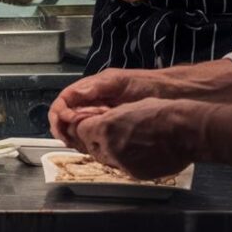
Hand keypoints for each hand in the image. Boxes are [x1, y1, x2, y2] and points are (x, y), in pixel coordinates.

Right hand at [49, 68, 170, 149]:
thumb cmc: (147, 85)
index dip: (58, 114)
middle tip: (69, 141)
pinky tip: (93, 148)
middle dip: (63, 129)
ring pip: (76, 128)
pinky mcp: (110, 127)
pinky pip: (92, 135)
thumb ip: (97, 87)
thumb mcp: (120, 82)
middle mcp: (91, 102)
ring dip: (74, 137)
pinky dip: (88, 142)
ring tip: (81, 146)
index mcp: (90, 89)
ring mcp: (100, 115)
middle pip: (65, 117)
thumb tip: (75, 94)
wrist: (172, 94)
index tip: (64, 125)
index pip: (63, 101)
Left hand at [67, 98, 215, 179]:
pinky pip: (122, 168)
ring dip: (109, 151)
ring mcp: (123, 163)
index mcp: (106, 127)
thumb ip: (109, 118)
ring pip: (105, 159)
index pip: (80, 130)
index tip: (87, 125)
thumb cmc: (163, 115)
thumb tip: (99, 122)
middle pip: (90, 146)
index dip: (84, 126)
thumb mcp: (128, 107)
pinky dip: (125, 161)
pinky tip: (137, 152)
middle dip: (95, 140)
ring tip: (126, 142)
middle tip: (107, 135)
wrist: (186, 131)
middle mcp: (111, 147)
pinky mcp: (136, 174)